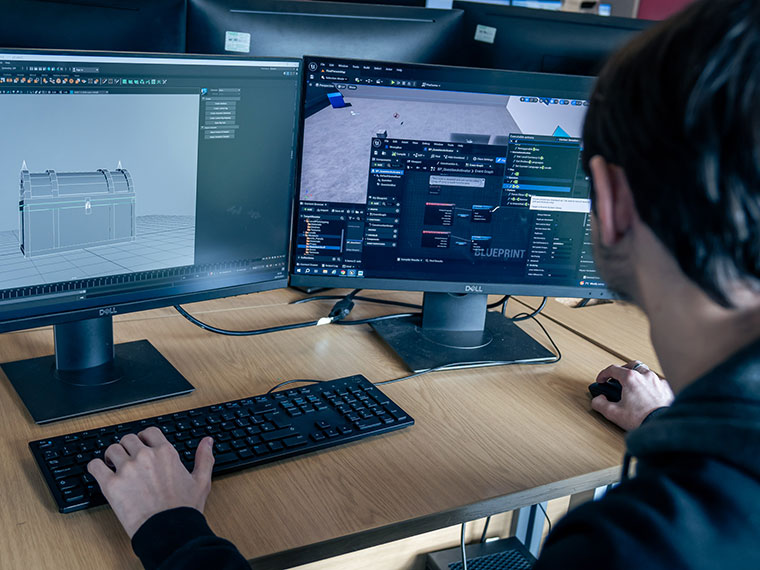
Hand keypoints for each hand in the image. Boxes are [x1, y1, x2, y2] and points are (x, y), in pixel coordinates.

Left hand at [87, 427, 214, 537]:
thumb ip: (204, 457)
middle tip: (127, 458)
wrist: (168, 530)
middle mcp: (145, 456)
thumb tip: (207, 441)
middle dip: (127, 447)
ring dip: (111, 456)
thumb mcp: (201, 480)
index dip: (144, 437)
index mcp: (165, 452)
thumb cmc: (184, 508)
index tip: (142, 445)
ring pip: (111, 449)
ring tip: (112, 465)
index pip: (149, 432)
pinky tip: (100, 472)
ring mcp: (126, 469)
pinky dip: (95, 467)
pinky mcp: (111, 484)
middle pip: (128, 439)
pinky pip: (95, 465)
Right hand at [591, 361, 673, 430]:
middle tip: (616, 378)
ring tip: (632, 386)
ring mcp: (658, 381)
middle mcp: (645, 376)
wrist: (664, 427)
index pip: (613, 369)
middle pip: (630, 365)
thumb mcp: (613, 413)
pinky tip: (646, 393)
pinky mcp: (667, 389)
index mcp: (631, 378)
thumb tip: (598, 399)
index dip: (603, 374)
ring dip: (636, 376)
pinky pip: (656, 382)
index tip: (601, 380)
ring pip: (645, 372)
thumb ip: (600, 404)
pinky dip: (649, 385)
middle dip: (621, 370)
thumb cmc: (642, 419)